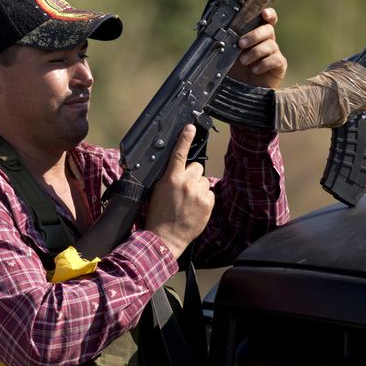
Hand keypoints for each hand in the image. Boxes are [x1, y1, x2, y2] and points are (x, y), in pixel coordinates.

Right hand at [145, 125, 214, 258]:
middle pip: (196, 166)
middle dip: (192, 174)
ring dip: (198, 187)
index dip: (185, 138)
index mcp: (170, 178)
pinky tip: (194, 208)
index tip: (190, 127)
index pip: (179, 153)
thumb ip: (166, 177)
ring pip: (203, 180)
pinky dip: (204, 199)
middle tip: (183, 188)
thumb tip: (174, 168)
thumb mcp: (155, 191)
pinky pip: (209, 193)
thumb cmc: (156, 214)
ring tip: (187, 201)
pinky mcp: (208, 203)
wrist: (166, 237)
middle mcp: (186, 183)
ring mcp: (198, 193)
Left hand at [228, 8, 286, 88]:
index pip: (265, 20)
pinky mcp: (279, 66)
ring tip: (243, 61)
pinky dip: (264, 63)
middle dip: (254, 35)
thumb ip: (221, 42)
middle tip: (240, 44)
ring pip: (271, 45)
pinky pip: (276, 59)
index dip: (268, 14)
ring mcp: (274, 53)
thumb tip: (208, 31)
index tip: (263, 14)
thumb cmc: (232, 70)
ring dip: (255, 52)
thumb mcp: (224, 54)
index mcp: (254, 35)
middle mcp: (266, 41)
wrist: (239, 91)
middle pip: (268, 29)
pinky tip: (254, 70)